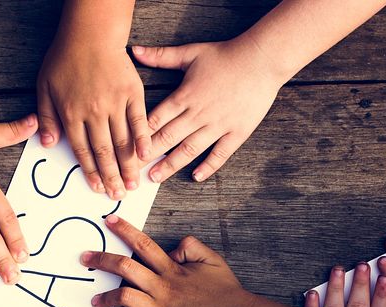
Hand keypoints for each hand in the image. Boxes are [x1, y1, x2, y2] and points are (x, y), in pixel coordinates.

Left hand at [37, 31, 148, 198]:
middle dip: (112, 177)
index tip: (98, 188)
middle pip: (104, 152)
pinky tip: (147, 155)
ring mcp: (115, 103)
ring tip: (134, 184)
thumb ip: (45, 117)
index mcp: (72, 114)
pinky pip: (139, 121)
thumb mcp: (44, 86)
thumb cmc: (65, 57)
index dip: (91, 172)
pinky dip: (144, 139)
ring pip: (122, 142)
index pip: (82, 151)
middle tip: (119, 195)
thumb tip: (47, 144)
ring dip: (128, 166)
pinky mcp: (133, 93)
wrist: (91, 32)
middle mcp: (94, 113)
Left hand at [82, 215, 255, 306]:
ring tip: (96, 300)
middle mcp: (162, 287)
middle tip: (85, 258)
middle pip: (124, 268)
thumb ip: (190, 246)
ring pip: (123, 298)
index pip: (142, 243)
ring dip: (105, 298)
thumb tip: (172, 249)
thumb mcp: (212, 259)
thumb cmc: (225, 291)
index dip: (122, 229)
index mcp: (172, 269)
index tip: (107, 220)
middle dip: (101, 260)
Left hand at [133, 35, 282, 182]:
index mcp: (184, 96)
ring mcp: (218, 125)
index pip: (154, 120)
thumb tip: (134, 50)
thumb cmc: (226, 55)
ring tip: (156, 177)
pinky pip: (220, 154)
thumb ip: (161, 56)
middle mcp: (198, 114)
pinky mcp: (236, 132)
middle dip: (147, 155)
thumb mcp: (191, 52)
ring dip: (171, 165)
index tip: (123, 149)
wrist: (262, 60)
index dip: (137, 136)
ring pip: (189, 149)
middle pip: (167, 138)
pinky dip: (208, 167)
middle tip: (131, 171)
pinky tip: (196, 177)